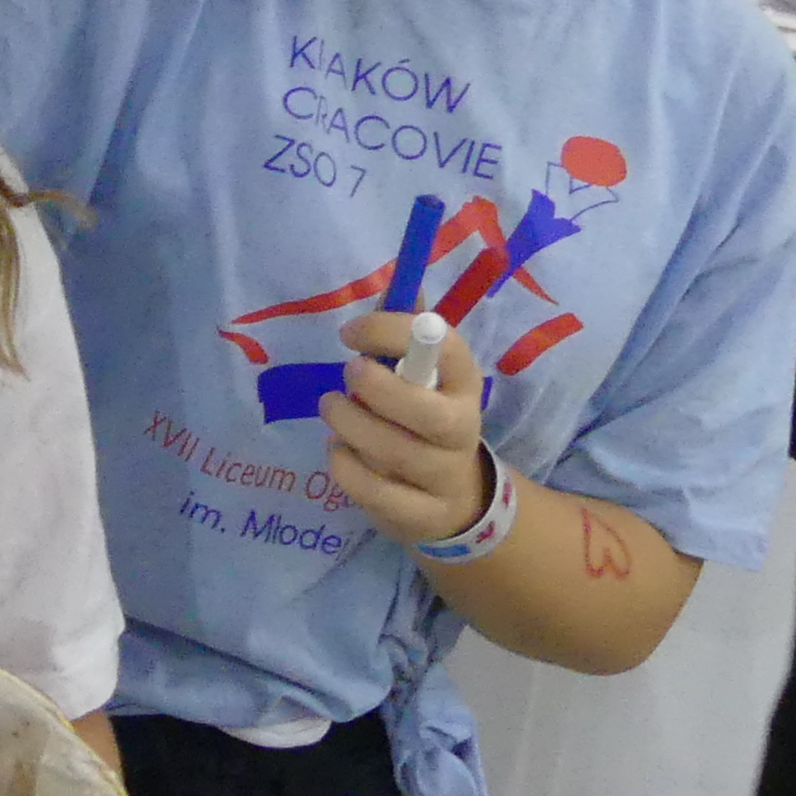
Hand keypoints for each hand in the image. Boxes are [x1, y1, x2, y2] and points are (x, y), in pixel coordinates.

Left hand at [323, 310, 489, 547]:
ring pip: (394, 453)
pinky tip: (338, 451)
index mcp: (463, 384)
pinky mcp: (420, 515)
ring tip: (332, 409)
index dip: (394, 332)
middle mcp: (461, 430)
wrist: (453, 500)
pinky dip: (346, 468)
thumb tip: (400, 280)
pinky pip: (377, 493)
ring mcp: (443, 477)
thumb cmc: (423, 419)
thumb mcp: (422, 376)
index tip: (350, 332)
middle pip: (427, 414)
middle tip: (345, 376)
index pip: (446, 348)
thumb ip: (405, 334)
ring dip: (350, 426)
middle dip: (376, 391)